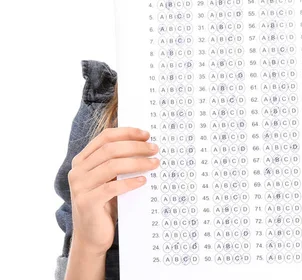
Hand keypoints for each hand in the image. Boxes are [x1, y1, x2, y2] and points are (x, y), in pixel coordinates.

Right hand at [67, 127, 159, 254]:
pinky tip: (143, 180)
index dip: (127, 132)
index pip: (105, 137)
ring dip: (137, 162)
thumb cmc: (104, 204)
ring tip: (154, 164)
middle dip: (136, 147)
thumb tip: (146, 144)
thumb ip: (117, 161)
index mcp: (82, 160)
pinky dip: (129, 182)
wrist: (91, 237)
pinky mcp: (87, 203)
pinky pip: (112, 187)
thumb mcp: (109, 179)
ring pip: (112, 166)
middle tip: (154, 149)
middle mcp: (77, 171)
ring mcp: (80, 187)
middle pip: (110, 149)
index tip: (147, 134)